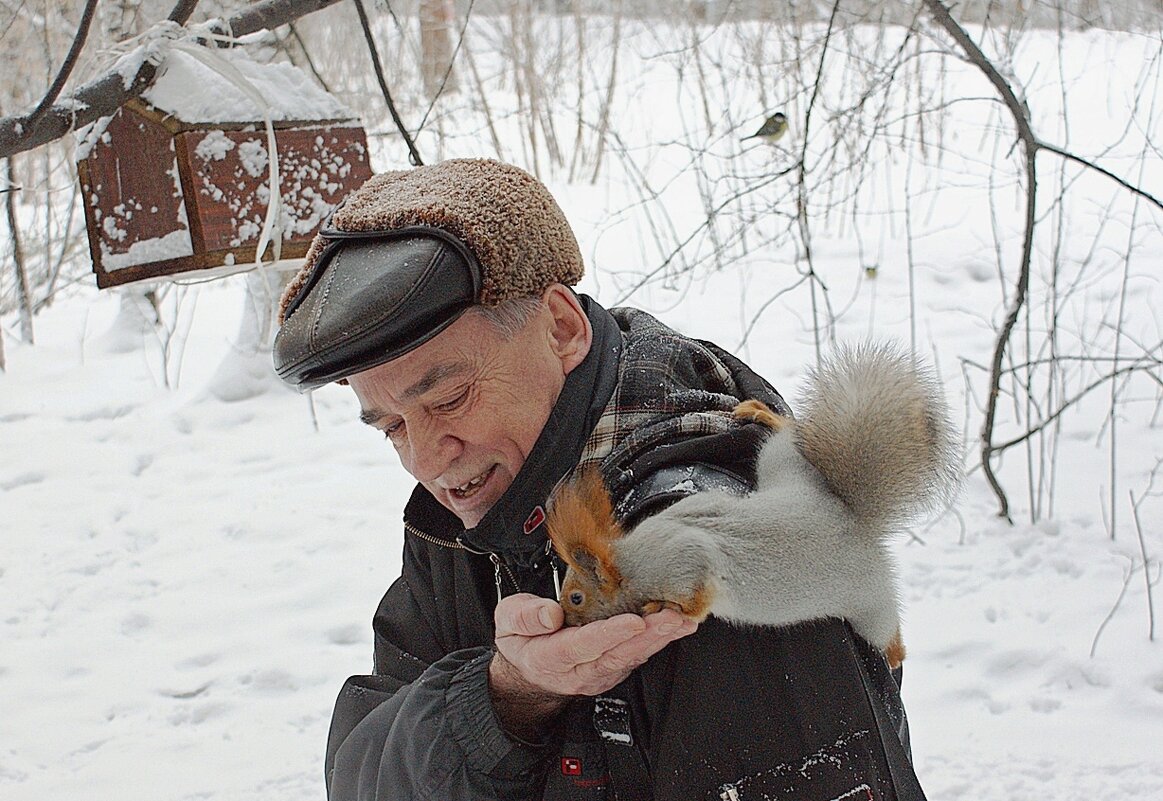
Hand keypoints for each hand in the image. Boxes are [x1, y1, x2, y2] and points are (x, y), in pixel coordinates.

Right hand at [488, 593, 696, 739]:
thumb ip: (525, 617)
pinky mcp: (613, 668)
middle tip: (674, 618)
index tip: (634, 622)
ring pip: (633, 657)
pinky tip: (674, 627)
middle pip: (618, 654)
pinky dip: (658, 640)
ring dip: (660, 639)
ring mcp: (599, 672)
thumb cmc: (523, 641)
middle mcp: (580, 669)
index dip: (611, 634)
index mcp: (551, 657)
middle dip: (650, 636)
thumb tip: (549, 613)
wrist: (528, 669)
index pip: (584, 646)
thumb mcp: (507, 623)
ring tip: (682, 621)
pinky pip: (637, 655)